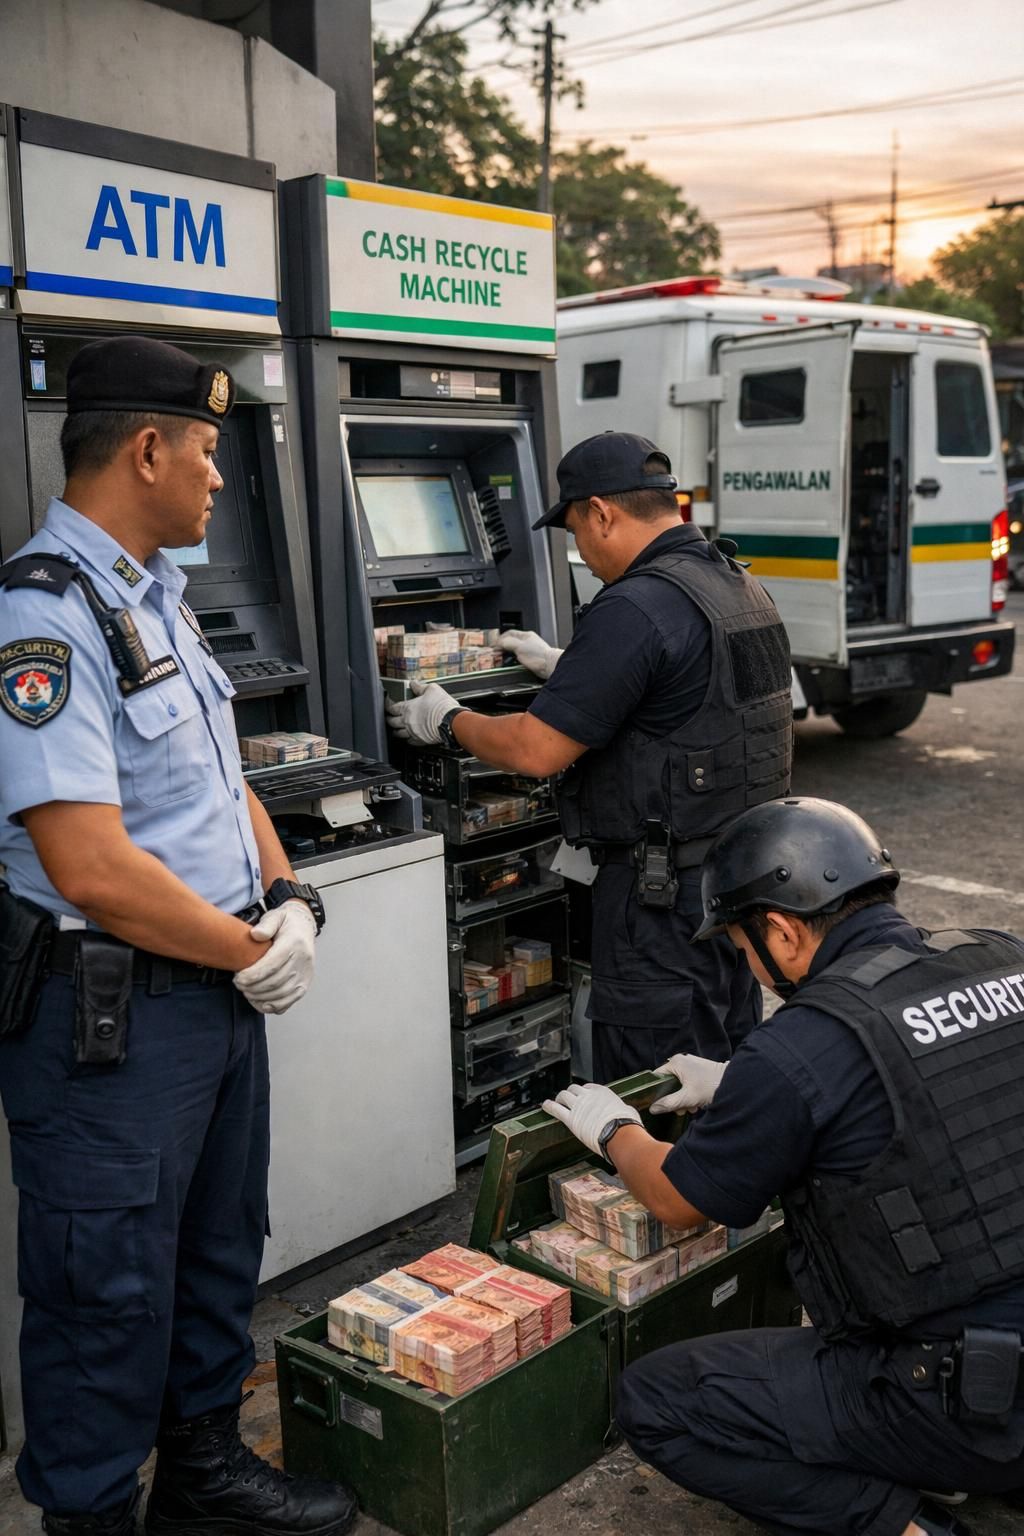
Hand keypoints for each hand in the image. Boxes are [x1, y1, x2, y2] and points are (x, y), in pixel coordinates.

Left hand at [234, 900, 316, 1014]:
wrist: (304, 926)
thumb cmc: (286, 923)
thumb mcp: (275, 916)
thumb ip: (266, 925)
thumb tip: (255, 934)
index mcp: (295, 943)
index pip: (272, 965)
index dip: (253, 975)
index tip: (238, 978)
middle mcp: (303, 960)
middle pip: (275, 982)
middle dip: (253, 987)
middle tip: (239, 984)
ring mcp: (306, 974)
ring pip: (282, 994)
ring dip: (261, 997)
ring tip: (247, 992)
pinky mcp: (305, 984)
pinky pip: (289, 1001)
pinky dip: (273, 1006)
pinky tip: (260, 1002)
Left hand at [385, 681, 459, 744]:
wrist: (452, 722)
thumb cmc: (442, 706)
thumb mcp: (432, 689)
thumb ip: (420, 687)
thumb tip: (414, 684)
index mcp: (408, 708)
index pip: (391, 707)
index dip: (388, 705)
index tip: (388, 703)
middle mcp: (408, 721)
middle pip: (392, 722)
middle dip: (389, 718)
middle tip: (389, 716)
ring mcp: (413, 732)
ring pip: (398, 733)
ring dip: (396, 730)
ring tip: (396, 728)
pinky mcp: (420, 741)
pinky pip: (409, 742)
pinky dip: (407, 739)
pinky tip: (409, 736)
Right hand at [499, 629, 563, 680]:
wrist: (549, 666)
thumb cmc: (538, 655)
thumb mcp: (519, 646)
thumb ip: (507, 643)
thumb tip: (498, 643)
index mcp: (525, 635)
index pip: (509, 633)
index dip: (500, 638)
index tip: (494, 645)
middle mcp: (527, 642)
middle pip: (510, 642)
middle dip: (502, 646)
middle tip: (495, 652)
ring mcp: (528, 651)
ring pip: (513, 650)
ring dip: (506, 654)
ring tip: (500, 657)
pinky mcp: (530, 660)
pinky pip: (517, 658)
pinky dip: (511, 660)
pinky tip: (509, 663)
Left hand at [542, 1082, 640, 1156]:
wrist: (619, 1133)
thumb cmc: (626, 1124)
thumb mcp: (628, 1111)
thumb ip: (623, 1109)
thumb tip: (628, 1111)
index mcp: (602, 1092)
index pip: (589, 1087)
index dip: (584, 1092)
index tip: (583, 1096)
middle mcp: (588, 1096)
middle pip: (574, 1089)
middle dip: (570, 1093)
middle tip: (567, 1099)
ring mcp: (578, 1106)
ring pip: (563, 1096)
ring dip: (559, 1098)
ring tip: (556, 1101)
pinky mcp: (571, 1119)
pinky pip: (556, 1109)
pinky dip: (549, 1106)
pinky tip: (545, 1105)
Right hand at [650, 1054, 727, 1114]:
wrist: (736, 1083)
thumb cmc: (711, 1086)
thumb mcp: (687, 1098)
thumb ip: (668, 1103)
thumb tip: (653, 1108)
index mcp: (676, 1062)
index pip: (657, 1077)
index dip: (656, 1091)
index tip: (659, 1104)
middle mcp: (682, 1060)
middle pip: (669, 1082)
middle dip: (673, 1098)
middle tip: (680, 1110)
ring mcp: (692, 1065)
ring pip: (679, 1085)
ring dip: (683, 1098)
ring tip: (691, 1108)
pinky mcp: (700, 1071)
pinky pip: (689, 1083)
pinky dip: (690, 1094)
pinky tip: (697, 1104)